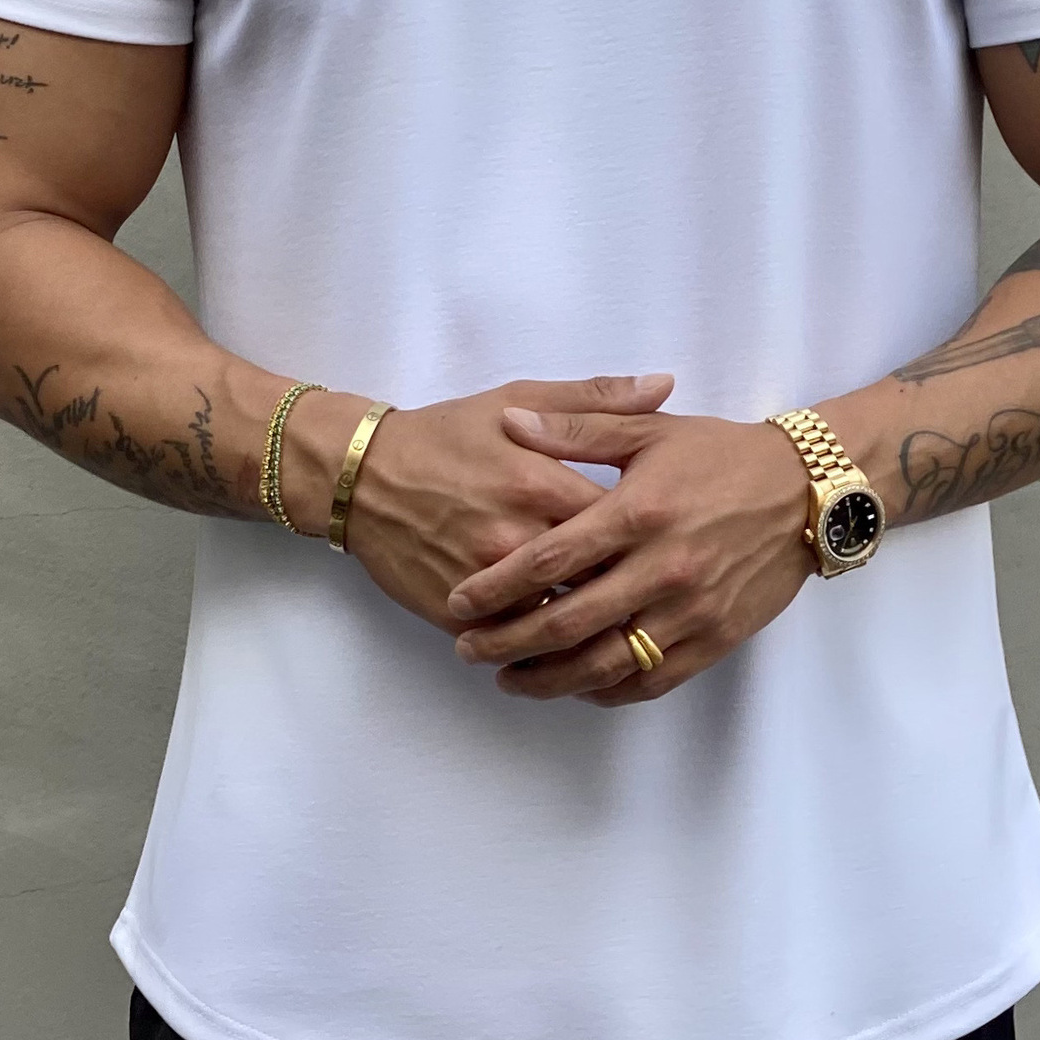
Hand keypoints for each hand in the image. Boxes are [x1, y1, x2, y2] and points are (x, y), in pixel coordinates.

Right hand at [285, 375, 673, 633]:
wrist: (362, 475)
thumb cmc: (447, 434)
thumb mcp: (518, 400)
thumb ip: (596, 401)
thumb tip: (665, 385)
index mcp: (542, 484)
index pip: (621, 525)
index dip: (655, 540)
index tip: (677, 543)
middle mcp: (518, 537)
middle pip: (599, 581)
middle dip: (634, 593)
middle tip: (662, 597)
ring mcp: (487, 582)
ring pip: (561, 624)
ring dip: (595, 632)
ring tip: (626, 631)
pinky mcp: (458, 614)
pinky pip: (517, 646)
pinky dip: (548, 653)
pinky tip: (573, 652)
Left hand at [447, 407, 814, 703]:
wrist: (806, 490)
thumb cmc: (721, 454)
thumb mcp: (649, 431)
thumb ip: (576, 429)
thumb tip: (511, 422)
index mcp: (637, 513)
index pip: (549, 559)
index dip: (497, 586)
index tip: (460, 601)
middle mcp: (661, 568)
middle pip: (567, 623)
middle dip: (508, 642)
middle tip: (468, 650)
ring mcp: (690, 610)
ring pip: (605, 664)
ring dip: (549, 679)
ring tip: (509, 679)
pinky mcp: (714, 638)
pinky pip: (651, 680)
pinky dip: (607, 690)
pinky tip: (576, 687)